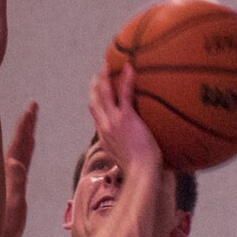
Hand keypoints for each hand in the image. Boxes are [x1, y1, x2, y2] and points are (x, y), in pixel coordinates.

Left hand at [1, 101, 37, 236]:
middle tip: (33, 107)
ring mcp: (8, 187)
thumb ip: (14, 186)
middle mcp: (7, 179)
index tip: (31, 108)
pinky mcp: (10, 198)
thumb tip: (14, 161)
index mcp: (7, 176)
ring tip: (30, 122)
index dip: (25, 126)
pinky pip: (17, 171)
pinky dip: (21, 156)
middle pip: (19, 147)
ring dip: (24, 139)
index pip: (18, 145)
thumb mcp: (10, 211)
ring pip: (18, 157)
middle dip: (26, 127)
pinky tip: (21, 152)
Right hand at [88, 59, 160, 180]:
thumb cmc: (140, 171)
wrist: (141, 173)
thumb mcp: (127, 162)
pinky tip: (129, 67)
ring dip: (104, 77)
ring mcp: (113, 122)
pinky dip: (125, 79)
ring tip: (107, 64)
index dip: (96, 105)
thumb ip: (127, 153)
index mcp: (105, 139)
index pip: (97, 118)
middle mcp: (105, 128)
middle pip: (94, 103)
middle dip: (94, 87)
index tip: (98, 96)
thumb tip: (135, 153)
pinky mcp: (125, 118)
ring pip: (104, 94)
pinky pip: (124, 93)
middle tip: (98, 74)